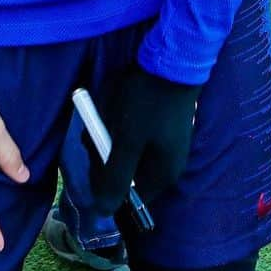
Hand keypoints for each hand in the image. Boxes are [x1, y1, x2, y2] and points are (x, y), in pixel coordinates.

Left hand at [92, 64, 200, 213]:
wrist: (174, 57)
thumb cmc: (149, 102)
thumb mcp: (127, 141)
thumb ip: (114, 178)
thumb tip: (103, 212)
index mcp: (162, 175)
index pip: (127, 197)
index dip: (106, 181)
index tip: (97, 155)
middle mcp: (167, 164)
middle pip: (126, 173)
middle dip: (106, 152)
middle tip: (99, 127)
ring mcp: (166, 143)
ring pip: (127, 150)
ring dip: (111, 133)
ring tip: (107, 109)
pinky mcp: (162, 124)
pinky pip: (135, 133)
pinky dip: (122, 122)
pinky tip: (119, 102)